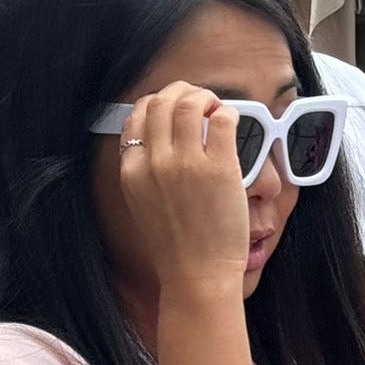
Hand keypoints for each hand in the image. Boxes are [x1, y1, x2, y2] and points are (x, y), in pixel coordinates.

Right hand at [117, 83, 250, 295]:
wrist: (197, 273)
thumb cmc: (176, 244)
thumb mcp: (143, 202)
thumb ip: (145, 170)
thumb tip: (159, 140)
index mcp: (132, 170)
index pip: (136, 115)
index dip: (156, 102)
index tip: (174, 106)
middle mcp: (155, 162)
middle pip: (160, 102)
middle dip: (181, 92)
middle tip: (200, 100)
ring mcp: (187, 163)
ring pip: (189, 104)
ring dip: (206, 97)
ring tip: (216, 108)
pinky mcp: (219, 169)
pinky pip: (223, 120)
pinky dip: (228, 112)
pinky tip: (232, 121)